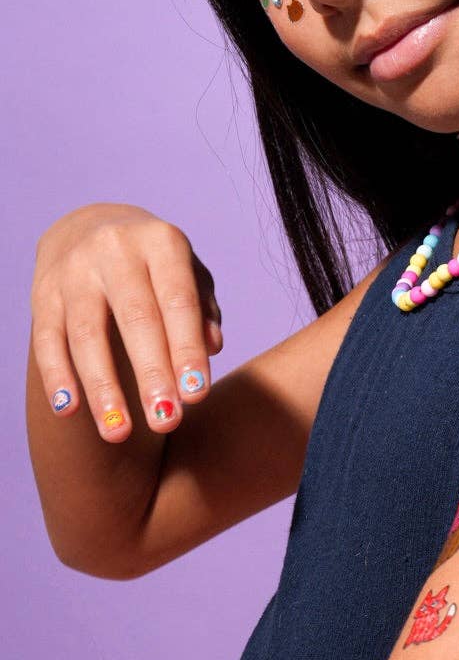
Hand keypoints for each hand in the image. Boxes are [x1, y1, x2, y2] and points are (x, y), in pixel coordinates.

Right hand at [30, 202, 221, 441]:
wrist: (95, 226)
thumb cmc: (160, 267)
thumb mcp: (191, 276)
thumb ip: (205, 311)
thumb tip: (213, 346)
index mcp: (162, 242)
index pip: (179, 302)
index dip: (187, 350)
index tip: (196, 396)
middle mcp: (116, 248)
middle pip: (135, 320)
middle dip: (151, 375)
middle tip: (167, 422)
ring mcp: (74, 269)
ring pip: (86, 335)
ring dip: (103, 388)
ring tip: (118, 433)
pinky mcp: (42, 291)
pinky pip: (48, 338)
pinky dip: (57, 376)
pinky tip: (68, 410)